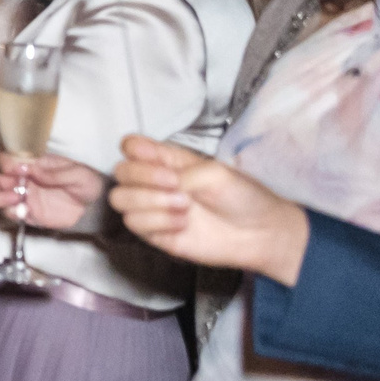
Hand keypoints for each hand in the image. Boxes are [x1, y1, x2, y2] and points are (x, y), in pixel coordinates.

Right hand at [0, 151, 107, 230]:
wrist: (97, 207)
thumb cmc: (87, 183)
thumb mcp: (77, 173)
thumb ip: (55, 173)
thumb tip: (32, 170)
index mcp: (33, 165)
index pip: (10, 160)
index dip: (6, 164)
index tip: (12, 170)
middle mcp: (24, 179)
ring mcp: (25, 197)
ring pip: (0, 196)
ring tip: (12, 200)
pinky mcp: (30, 214)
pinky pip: (13, 214)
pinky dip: (12, 212)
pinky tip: (21, 211)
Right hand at [109, 134, 312, 285]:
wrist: (259, 233)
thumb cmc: (242, 196)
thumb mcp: (215, 173)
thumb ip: (180, 172)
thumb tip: (159, 184)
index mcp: (167, 160)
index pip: (131, 147)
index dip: (135, 151)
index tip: (160, 161)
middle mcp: (154, 182)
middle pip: (120, 172)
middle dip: (144, 178)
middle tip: (175, 185)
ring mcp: (152, 208)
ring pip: (120, 200)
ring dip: (150, 202)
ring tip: (183, 208)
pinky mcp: (154, 234)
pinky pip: (134, 225)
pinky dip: (157, 223)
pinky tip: (182, 224)